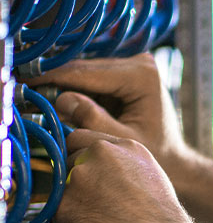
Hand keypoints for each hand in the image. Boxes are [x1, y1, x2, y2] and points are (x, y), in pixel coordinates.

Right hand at [23, 53, 195, 183]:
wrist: (175, 158)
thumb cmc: (157, 153)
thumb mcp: (122, 140)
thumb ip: (93, 119)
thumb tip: (62, 99)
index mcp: (143, 75)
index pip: (88, 72)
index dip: (54, 77)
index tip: (28, 84)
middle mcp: (140, 63)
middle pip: (85, 68)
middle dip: (56, 82)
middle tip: (27, 93)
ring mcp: (133, 66)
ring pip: (85, 72)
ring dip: (64, 86)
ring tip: (41, 100)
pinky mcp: (125, 74)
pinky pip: (92, 79)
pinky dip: (77, 91)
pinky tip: (61, 104)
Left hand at [54, 128, 199, 222]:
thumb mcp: (151, 181)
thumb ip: (122, 170)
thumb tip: (101, 179)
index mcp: (127, 146)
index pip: (83, 139)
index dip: (83, 160)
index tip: (91, 178)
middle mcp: (100, 154)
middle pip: (68, 160)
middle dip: (75, 180)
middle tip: (97, 206)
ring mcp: (79, 177)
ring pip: (60, 188)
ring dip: (72, 203)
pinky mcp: (63, 204)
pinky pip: (55, 213)